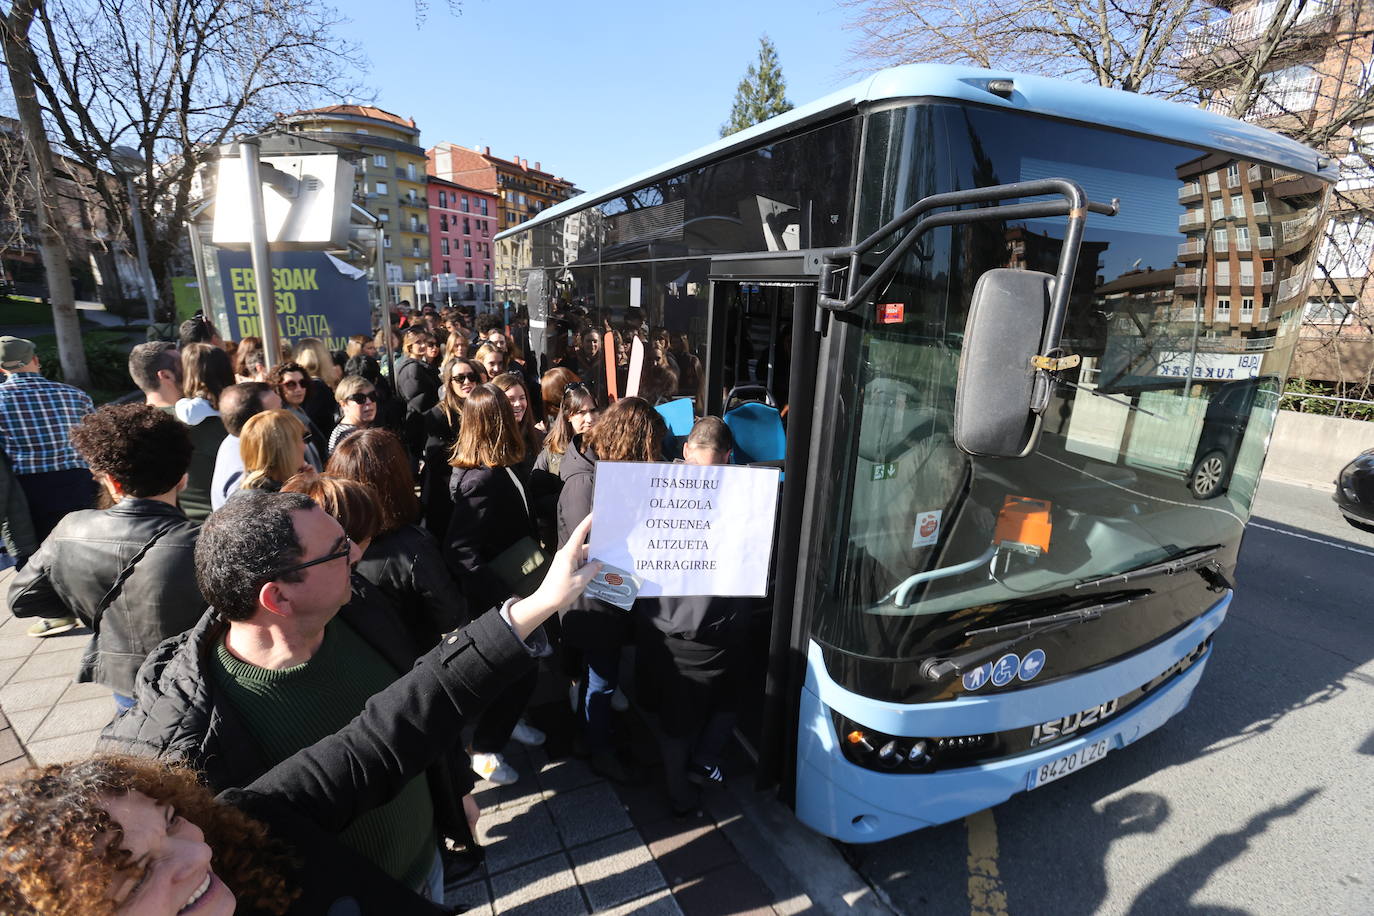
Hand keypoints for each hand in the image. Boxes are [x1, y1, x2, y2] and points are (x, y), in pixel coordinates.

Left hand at [508, 514, 598, 639]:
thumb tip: (599, 563)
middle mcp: (567, 554)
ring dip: (593, 561)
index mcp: (569, 553)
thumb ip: (592, 569)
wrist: (545, 602)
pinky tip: (597, 573)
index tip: (595, 513)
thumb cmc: (561, 591)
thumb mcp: (581, 581)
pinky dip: (588, 567)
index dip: (588, 522)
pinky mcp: (565, 568)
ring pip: (584, 557)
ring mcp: (565, 561)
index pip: (580, 533)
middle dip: (598, 549)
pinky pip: (580, 563)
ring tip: (608, 565)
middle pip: (585, 547)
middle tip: (612, 549)